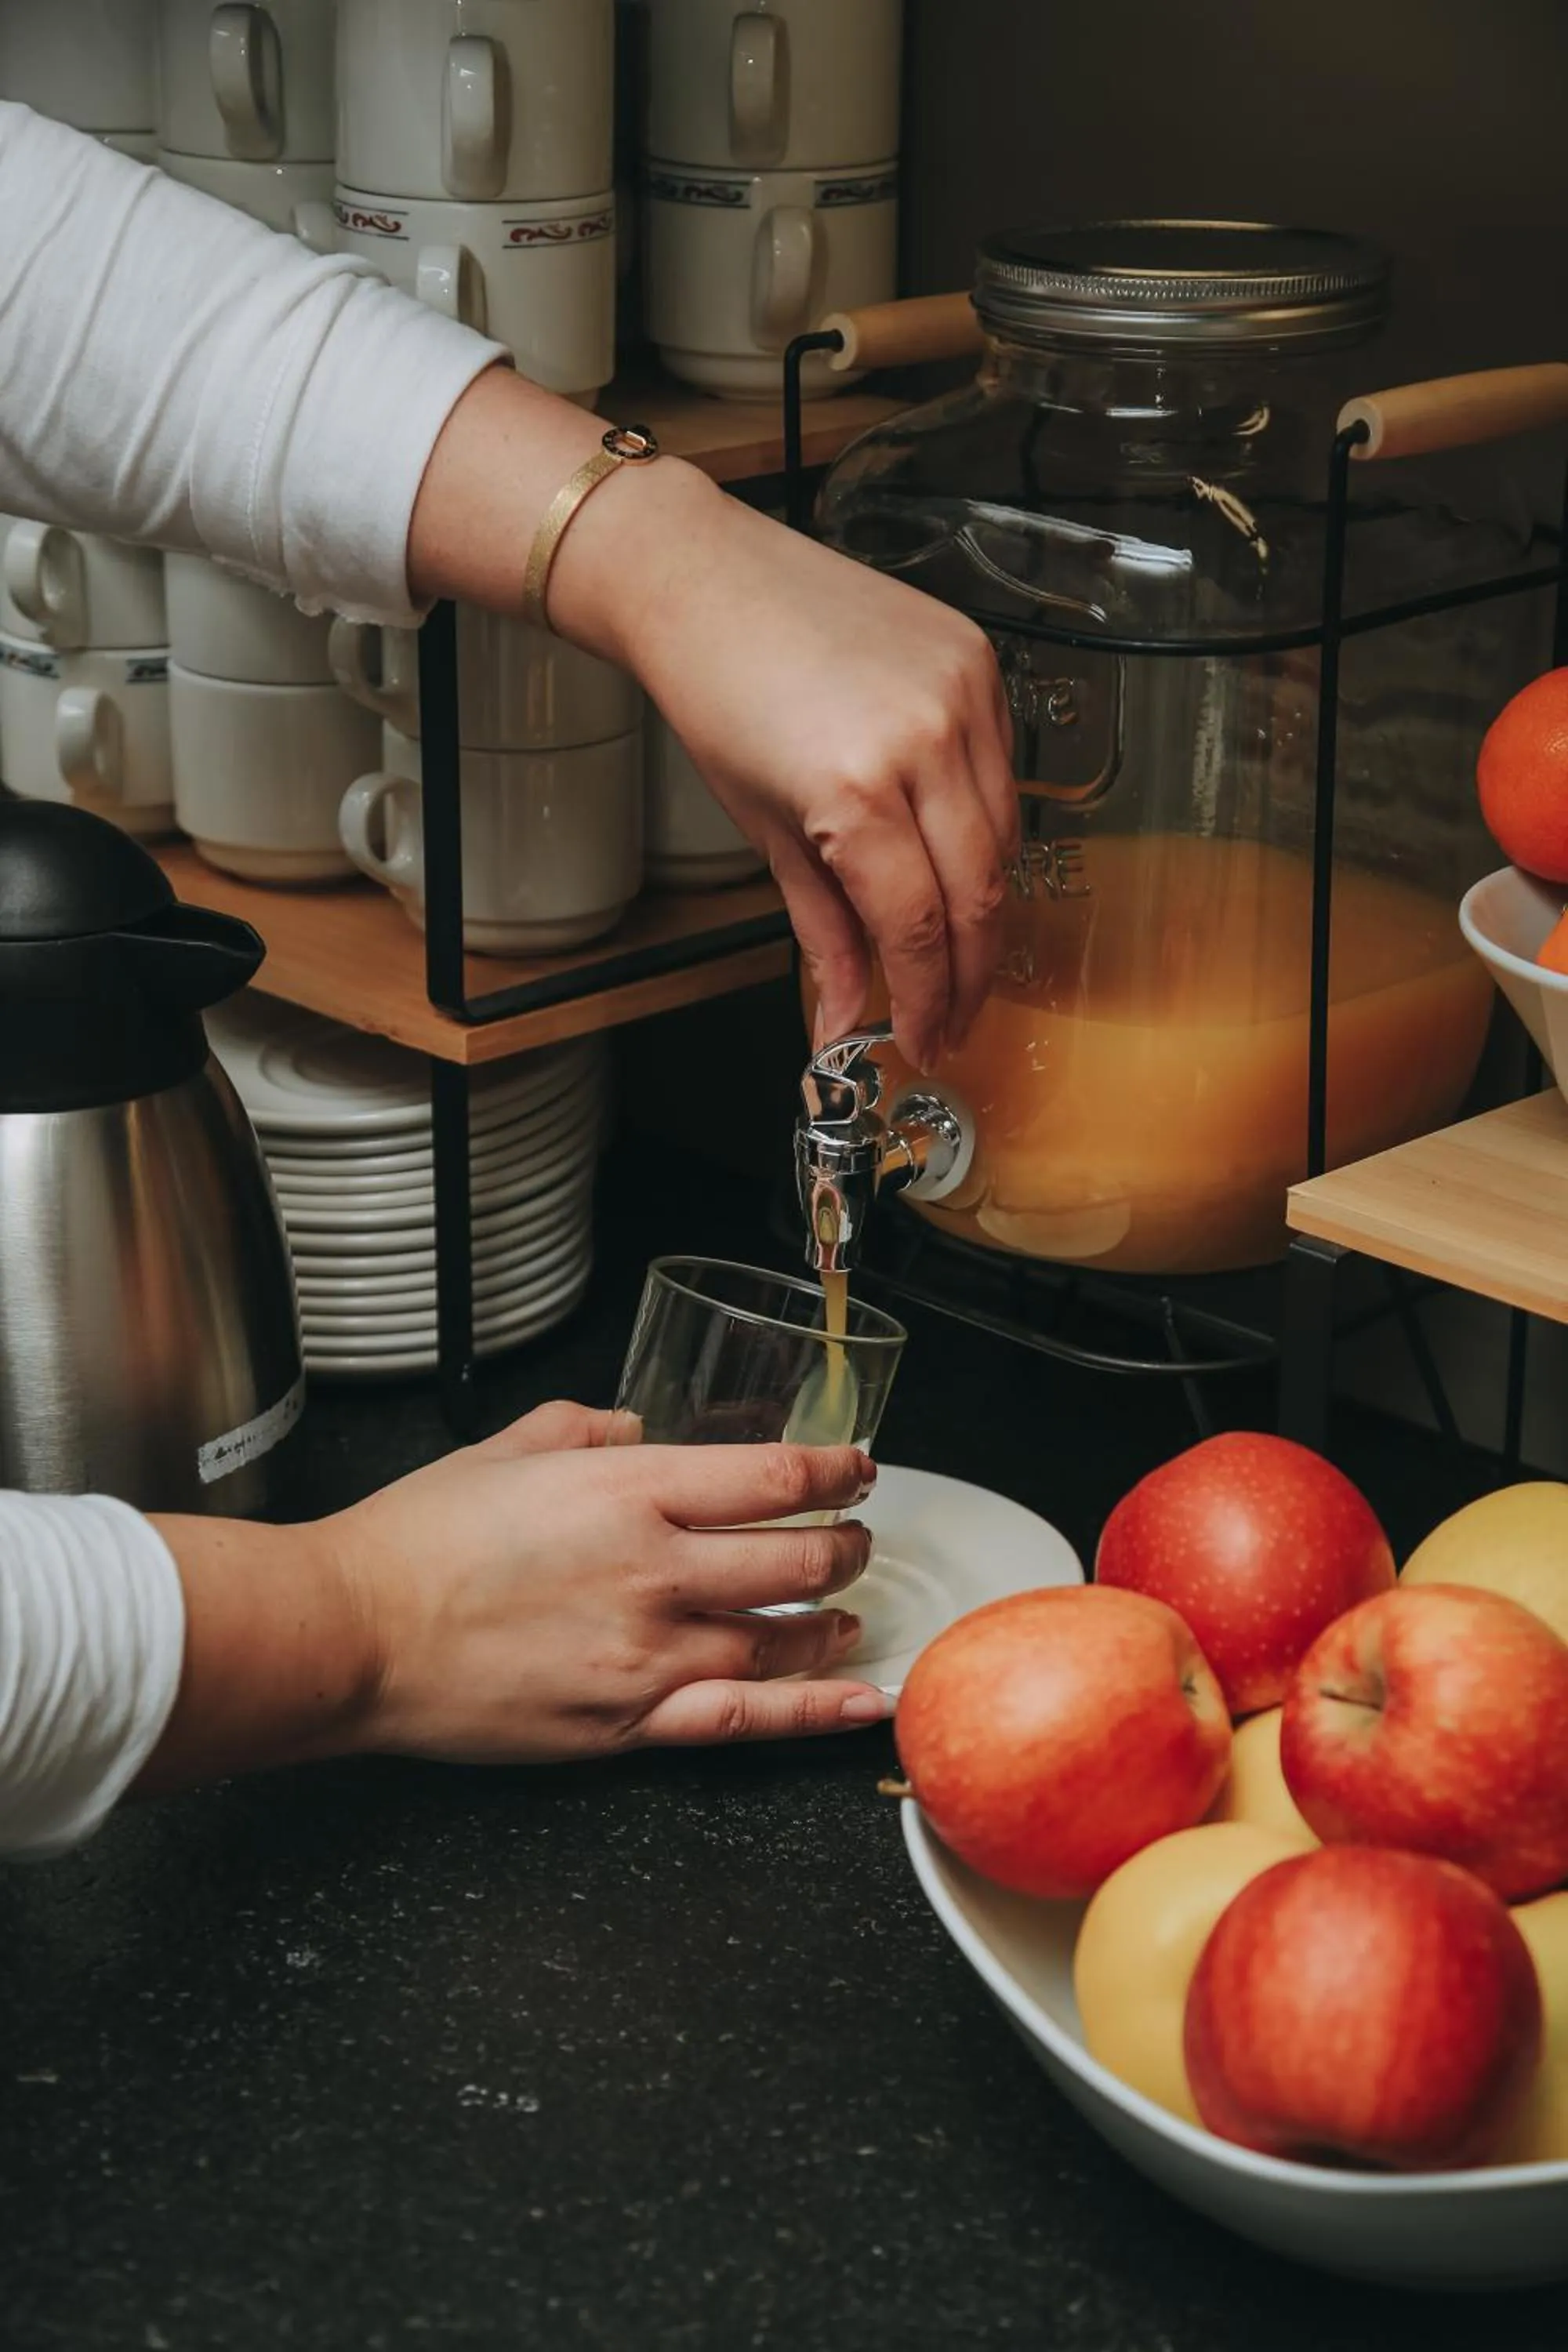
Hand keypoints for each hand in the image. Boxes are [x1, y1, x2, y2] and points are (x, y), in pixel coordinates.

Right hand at [324, 1401, 890, 1759]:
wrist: (354, 1633)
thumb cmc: (415, 1541)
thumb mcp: (507, 1447)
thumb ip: (588, 1428)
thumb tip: (639, 1429)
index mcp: (630, 1492)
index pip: (772, 1477)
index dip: (832, 1471)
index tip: (854, 1469)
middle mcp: (655, 1572)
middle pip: (797, 1559)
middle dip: (844, 1545)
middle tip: (855, 1539)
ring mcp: (647, 1655)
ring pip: (781, 1641)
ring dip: (830, 1622)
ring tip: (845, 1612)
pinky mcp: (627, 1723)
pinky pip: (745, 1719)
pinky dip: (814, 1713)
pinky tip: (857, 1702)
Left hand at [610, 485, 1017, 1071]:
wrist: (705, 581)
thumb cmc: (717, 698)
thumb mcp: (766, 832)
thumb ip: (822, 933)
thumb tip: (840, 1020)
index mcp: (854, 791)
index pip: (920, 926)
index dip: (928, 999)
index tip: (923, 1041)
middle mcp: (923, 740)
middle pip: (980, 891)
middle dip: (970, 973)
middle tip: (953, 1020)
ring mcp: (961, 693)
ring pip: (1005, 836)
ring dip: (986, 906)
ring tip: (958, 953)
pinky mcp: (980, 660)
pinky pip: (1005, 771)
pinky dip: (988, 828)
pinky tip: (959, 861)